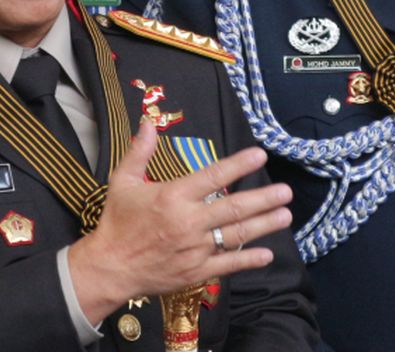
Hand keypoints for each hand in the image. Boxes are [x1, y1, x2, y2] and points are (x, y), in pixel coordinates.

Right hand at [69, 120, 293, 323]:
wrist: (108, 268)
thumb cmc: (117, 222)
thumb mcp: (123, 182)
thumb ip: (139, 152)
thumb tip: (148, 123)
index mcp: (173, 196)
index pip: (212, 176)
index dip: (238, 165)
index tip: (259, 155)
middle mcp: (188, 222)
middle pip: (233, 208)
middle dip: (263, 199)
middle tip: (286, 191)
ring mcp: (195, 249)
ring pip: (236, 235)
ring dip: (264, 225)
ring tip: (286, 215)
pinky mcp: (196, 271)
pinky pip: (228, 265)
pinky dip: (249, 260)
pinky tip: (267, 253)